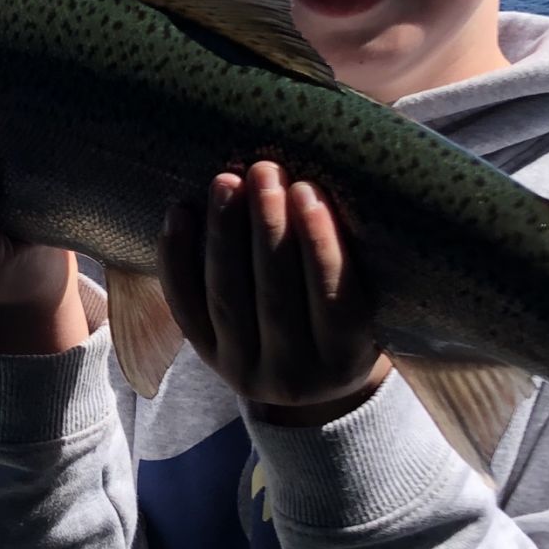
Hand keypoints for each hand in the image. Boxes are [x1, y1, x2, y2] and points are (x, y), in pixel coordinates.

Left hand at [158, 162, 389, 424]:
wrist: (309, 377)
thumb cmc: (347, 315)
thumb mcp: (371, 300)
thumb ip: (354, 260)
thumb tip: (327, 183)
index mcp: (345, 360)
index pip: (334, 302)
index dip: (320, 246)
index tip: (308, 191)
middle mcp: (293, 375)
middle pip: (275, 298)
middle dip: (268, 230)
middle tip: (265, 171)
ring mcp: (244, 369)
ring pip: (227, 300)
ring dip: (224, 236)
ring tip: (226, 182)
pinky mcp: (207, 356)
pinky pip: (186, 308)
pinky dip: (178, 260)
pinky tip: (179, 214)